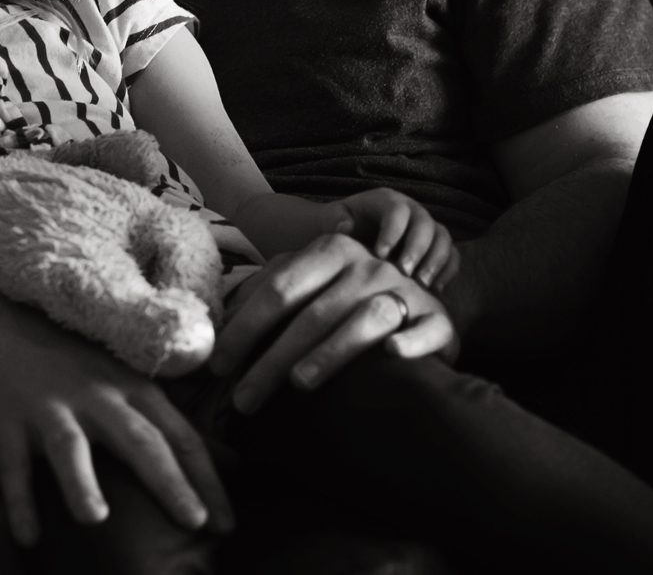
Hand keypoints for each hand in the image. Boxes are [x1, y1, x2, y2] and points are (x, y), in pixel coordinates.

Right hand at [0, 289, 231, 546]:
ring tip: (94, 519)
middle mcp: (96, 397)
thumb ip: (166, 420)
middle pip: (139, 441)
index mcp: (131, 388)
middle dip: (169, 482)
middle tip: (195, 523)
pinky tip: (28, 538)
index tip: (228, 521)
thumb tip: (229, 459)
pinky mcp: (6, 421)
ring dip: (81, 482)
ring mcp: (49, 408)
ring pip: (70, 447)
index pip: (180, 436)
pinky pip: (12, 467)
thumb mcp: (123, 380)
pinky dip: (19, 502)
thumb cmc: (67, 360)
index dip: (206, 479)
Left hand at [209, 232, 456, 414]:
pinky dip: (410, 343)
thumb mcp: (310, 286)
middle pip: (313, 313)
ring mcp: (406, 293)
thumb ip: (267, 293)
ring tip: (300, 384)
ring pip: (365, 320)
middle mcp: (369, 266)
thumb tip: (213, 321)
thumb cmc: (349, 301)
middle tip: (244, 400)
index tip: (217, 366)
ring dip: (332, 351)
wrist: (421, 303)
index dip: (245, 327)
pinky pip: (425, 331)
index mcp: (332, 252)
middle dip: (273, 358)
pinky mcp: (439, 322)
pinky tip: (391, 355)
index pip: (280, 288)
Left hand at [334, 188, 459, 289]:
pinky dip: (447, 271)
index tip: (380, 255)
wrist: (349, 244)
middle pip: (425, 224)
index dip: (393, 232)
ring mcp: (426, 230)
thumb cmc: (337, 230)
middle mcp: (412, 211)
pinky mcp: (435, 250)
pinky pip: (452, 256)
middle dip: (417, 249)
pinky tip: (435, 291)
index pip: (398, 211)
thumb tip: (345, 227)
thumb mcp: (331, 222)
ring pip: (443, 238)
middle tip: (404, 273)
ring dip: (436, 261)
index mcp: (388, 201)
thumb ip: (334, 222)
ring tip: (422, 285)